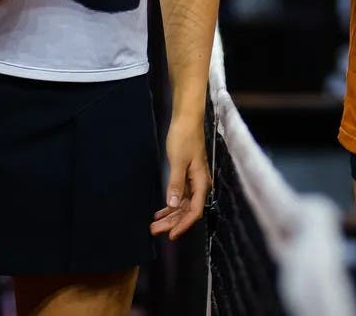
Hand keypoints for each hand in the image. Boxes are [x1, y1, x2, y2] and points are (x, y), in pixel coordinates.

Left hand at [151, 112, 208, 240]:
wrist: (186, 120)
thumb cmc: (184, 138)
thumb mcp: (178, 161)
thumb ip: (176, 184)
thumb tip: (173, 205)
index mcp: (201, 182)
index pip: (194, 211)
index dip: (183, 225)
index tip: (170, 235)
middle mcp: (199, 184)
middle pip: (187, 210)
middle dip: (172, 222)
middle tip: (154, 230)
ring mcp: (193, 181)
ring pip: (183, 205)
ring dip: (170, 215)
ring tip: (154, 224)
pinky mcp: (186, 176)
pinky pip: (180, 196)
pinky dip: (171, 204)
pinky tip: (161, 211)